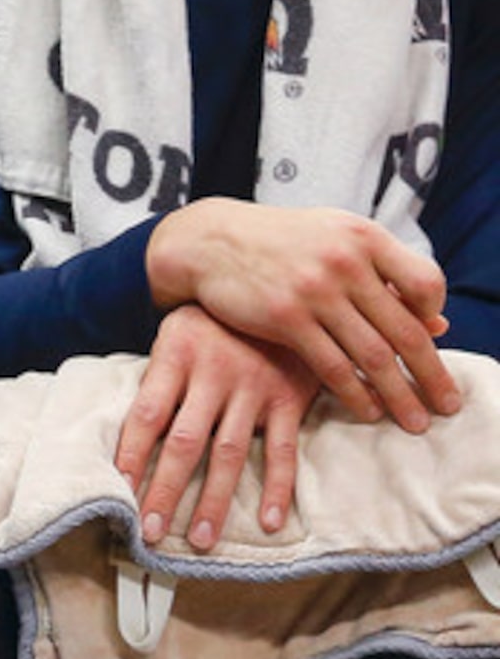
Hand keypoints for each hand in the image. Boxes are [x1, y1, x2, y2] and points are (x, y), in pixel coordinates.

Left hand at [114, 304, 315, 548]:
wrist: (279, 285)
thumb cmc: (215, 319)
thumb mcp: (177, 334)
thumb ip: (162, 379)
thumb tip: (129, 433)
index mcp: (176, 356)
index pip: (146, 416)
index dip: (130, 456)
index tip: (117, 492)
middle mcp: (213, 375)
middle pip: (183, 443)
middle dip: (164, 490)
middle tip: (151, 532)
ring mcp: (253, 388)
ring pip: (228, 454)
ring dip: (213, 500)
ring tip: (201, 539)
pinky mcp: (289, 399)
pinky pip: (282, 450)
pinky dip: (276, 488)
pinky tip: (267, 522)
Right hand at [148, 200, 457, 430]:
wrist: (209, 240)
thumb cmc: (279, 242)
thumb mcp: (334, 239)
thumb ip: (384, 275)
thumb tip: (438, 323)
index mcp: (364, 237)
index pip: (427, 283)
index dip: (434, 315)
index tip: (432, 338)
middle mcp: (346, 262)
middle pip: (406, 331)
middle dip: (432, 376)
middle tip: (448, 406)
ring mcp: (315, 290)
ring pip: (374, 356)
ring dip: (400, 396)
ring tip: (414, 422)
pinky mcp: (285, 318)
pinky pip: (333, 366)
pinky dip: (356, 394)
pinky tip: (367, 410)